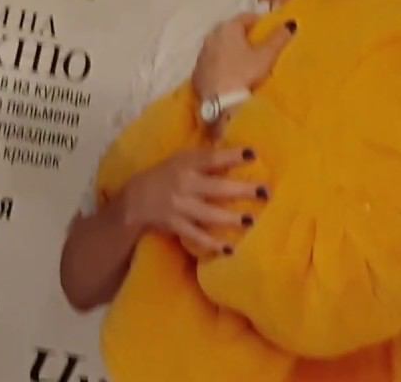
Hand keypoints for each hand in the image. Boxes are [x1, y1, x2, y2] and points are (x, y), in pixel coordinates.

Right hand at [121, 147, 265, 255]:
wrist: (135, 200)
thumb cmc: (165, 175)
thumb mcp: (182, 159)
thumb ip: (206, 158)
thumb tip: (240, 152)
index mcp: (187, 164)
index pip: (212, 158)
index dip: (232, 155)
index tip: (253, 154)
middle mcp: (185, 184)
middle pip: (217, 188)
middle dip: (242, 190)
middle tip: (265, 192)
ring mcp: (180, 206)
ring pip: (209, 214)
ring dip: (231, 219)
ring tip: (251, 221)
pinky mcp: (176, 225)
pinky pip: (196, 236)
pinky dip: (212, 243)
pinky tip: (229, 248)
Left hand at [192, 13, 295, 99]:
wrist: (220, 104)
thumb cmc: (245, 74)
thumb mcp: (266, 56)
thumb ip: (279, 38)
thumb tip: (290, 23)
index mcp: (228, 28)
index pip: (246, 17)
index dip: (260, 22)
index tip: (269, 31)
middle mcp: (211, 36)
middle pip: (230, 30)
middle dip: (243, 35)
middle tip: (258, 46)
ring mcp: (201, 54)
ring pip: (219, 46)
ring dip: (230, 49)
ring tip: (244, 61)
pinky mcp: (196, 72)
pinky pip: (211, 62)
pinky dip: (220, 64)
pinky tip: (229, 75)